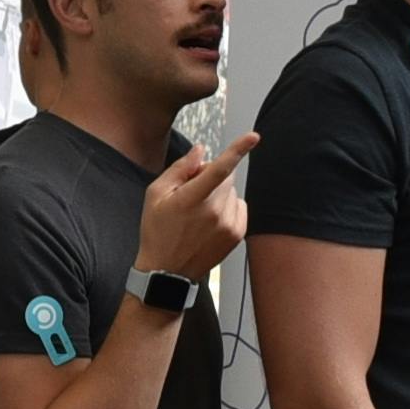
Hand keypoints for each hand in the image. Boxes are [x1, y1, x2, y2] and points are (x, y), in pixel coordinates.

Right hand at [135, 132, 255, 287]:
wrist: (166, 272)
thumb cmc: (157, 231)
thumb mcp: (155, 195)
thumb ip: (180, 169)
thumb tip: (200, 151)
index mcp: (192, 199)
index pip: (218, 169)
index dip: (237, 150)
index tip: (253, 136)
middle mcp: (214, 212)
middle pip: (225, 177)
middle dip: (211, 177)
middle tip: (191, 193)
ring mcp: (228, 224)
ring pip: (231, 191)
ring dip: (219, 194)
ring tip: (198, 213)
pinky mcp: (237, 234)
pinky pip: (239, 206)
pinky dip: (227, 207)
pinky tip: (209, 221)